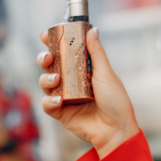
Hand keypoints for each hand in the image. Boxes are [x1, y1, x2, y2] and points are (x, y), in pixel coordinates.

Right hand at [37, 27, 139, 158]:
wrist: (116, 130)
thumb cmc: (116, 101)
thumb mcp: (106, 73)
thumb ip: (96, 52)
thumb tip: (92, 30)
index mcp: (82, 70)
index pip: (64, 53)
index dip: (53, 43)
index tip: (46, 35)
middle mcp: (71, 82)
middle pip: (50, 66)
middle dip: (44, 58)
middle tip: (48, 57)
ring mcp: (65, 97)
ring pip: (45, 82)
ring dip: (46, 78)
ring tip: (56, 79)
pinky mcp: (60, 113)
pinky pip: (47, 104)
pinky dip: (49, 100)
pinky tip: (59, 100)